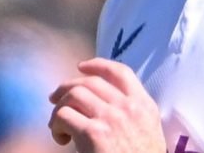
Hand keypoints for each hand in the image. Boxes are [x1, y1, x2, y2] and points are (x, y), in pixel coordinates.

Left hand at [48, 58, 165, 152]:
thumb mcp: (148, 130)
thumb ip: (133, 112)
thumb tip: (104, 101)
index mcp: (144, 105)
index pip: (120, 72)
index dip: (97, 64)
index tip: (81, 66)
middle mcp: (128, 106)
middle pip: (90, 81)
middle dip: (67, 87)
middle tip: (55, 99)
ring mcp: (111, 118)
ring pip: (74, 95)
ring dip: (58, 108)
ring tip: (56, 124)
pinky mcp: (93, 134)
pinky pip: (64, 116)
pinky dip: (56, 126)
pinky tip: (61, 139)